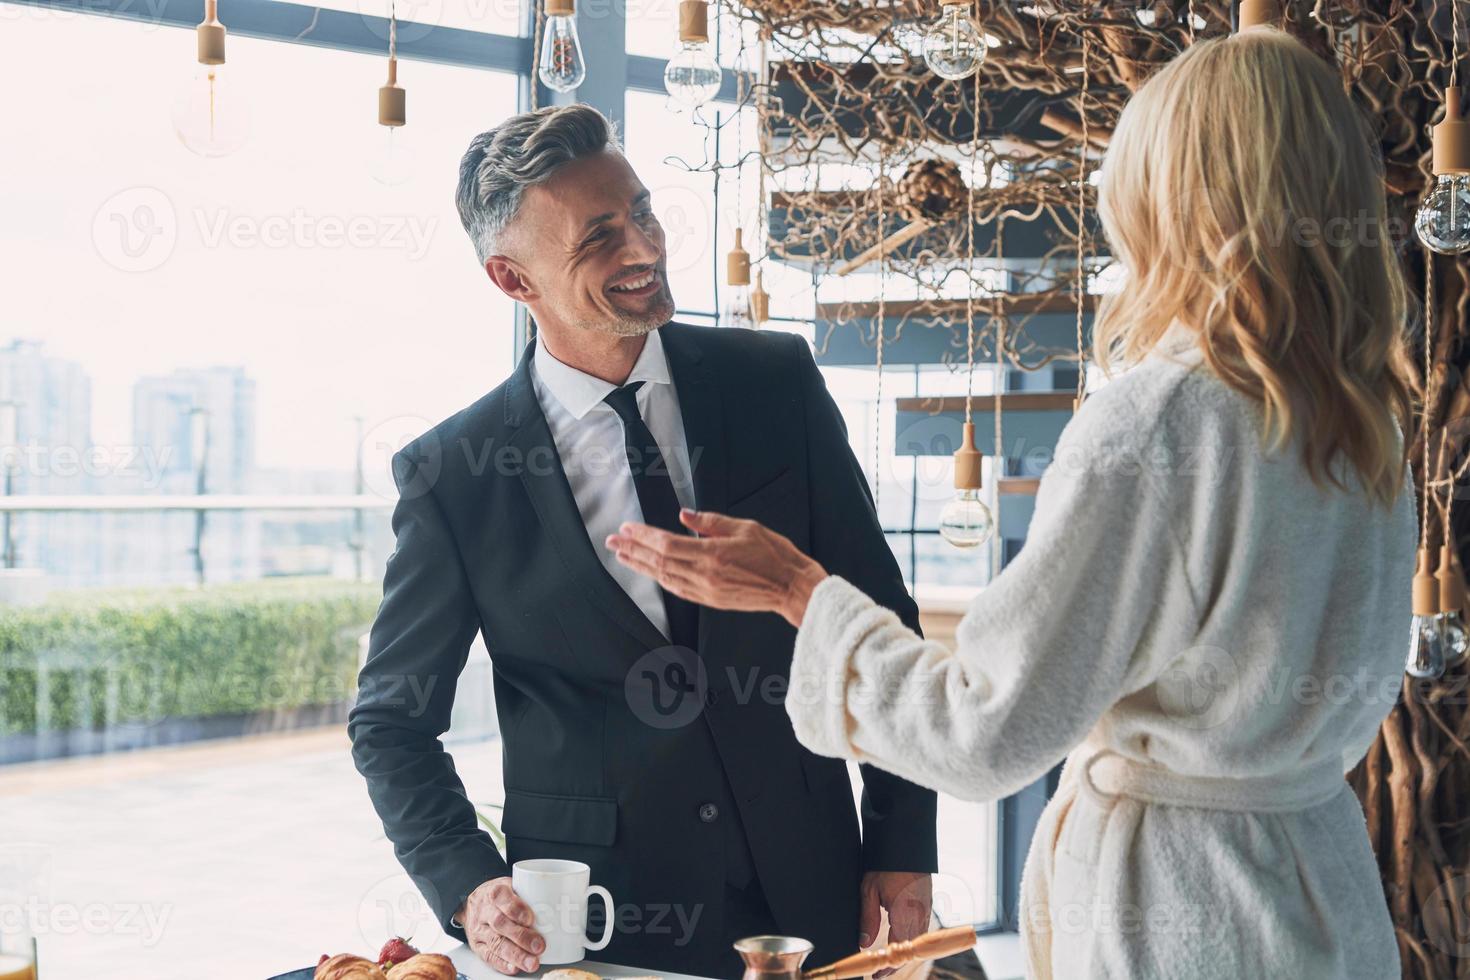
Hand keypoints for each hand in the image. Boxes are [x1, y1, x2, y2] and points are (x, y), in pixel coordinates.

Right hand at [457, 877, 545, 974]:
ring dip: (515, 955)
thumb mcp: (514, 885)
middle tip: (539, 946)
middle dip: (521, 937)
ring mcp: (479, 929)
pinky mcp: (478, 946)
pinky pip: (488, 956)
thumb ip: (533, 894)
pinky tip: (514, 967)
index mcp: (495, 892)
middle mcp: (485, 910)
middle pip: (500, 923)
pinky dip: (502, 963)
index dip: (516, 909)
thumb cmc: (502, 895)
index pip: (502, 898)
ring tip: (531, 962)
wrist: (474, 903)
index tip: (530, 918)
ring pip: (495, 942)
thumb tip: (564, 902)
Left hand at [606, 509, 828, 627]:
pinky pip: (678, 589)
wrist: (792, 588)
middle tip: (612, 542)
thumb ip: (710, 522)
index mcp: (712, 555)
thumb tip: (684, 516)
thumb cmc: (774, 555)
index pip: (667, 544)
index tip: (626, 529)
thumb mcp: (744, 527)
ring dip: (641, 566)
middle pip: (659, 562)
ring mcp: (707, 591)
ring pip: (664, 578)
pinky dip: (661, 579)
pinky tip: (651, 572)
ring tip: (624, 556)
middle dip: (632, 551)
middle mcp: (705, 575)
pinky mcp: (711, 600)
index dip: (643, 537)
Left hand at [859, 871, 932, 979]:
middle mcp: (919, 914)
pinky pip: (923, 928)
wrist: (905, 842)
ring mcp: (926, 908)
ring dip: (905, 953)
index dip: (888, 966)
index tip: (877, 975)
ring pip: (918, 941)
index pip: (898, 949)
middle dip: (896, 964)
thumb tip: (864, 943)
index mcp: (904, 914)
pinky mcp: (928, 902)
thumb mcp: (869, 890)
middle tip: (880, 973)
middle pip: (910, 949)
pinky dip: (913, 939)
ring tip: (890, 961)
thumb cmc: (886, 864)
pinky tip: (903, 940)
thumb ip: (868, 919)